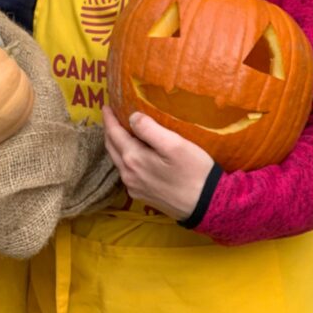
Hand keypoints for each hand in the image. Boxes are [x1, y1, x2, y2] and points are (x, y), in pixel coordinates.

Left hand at [103, 105, 213, 221]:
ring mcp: (134, 187)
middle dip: (109, 130)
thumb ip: (149, 129)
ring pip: (118, 161)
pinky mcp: (143, 196)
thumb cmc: (193, 171)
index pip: (114, 133)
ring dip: (116, 145)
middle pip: (112, 148)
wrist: (207, 205)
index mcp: (133, 158)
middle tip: (111, 116)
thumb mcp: (174, 144)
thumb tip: (132, 117)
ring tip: (120, 132)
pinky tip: (132, 154)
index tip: (106, 106)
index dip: (109, 119)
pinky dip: (124, 158)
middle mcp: (128, 175)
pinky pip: (126, 173)